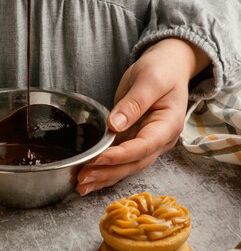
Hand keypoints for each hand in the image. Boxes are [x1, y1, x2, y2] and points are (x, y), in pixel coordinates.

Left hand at [76, 38, 209, 194]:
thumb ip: (134, 103)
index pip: (144, 146)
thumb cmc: (162, 70)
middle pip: (134, 162)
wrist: (169, 65)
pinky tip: (89, 177)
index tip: (100, 159)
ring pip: (127, 166)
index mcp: (168, 125)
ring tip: (81, 185)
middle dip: (108, 172)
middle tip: (83, 178)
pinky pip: (121, 159)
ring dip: (104, 176)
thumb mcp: (150, 80)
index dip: (122, 155)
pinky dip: (105, 169)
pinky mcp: (135, 139)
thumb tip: (115, 125)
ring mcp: (148, 142)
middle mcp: (160, 139)